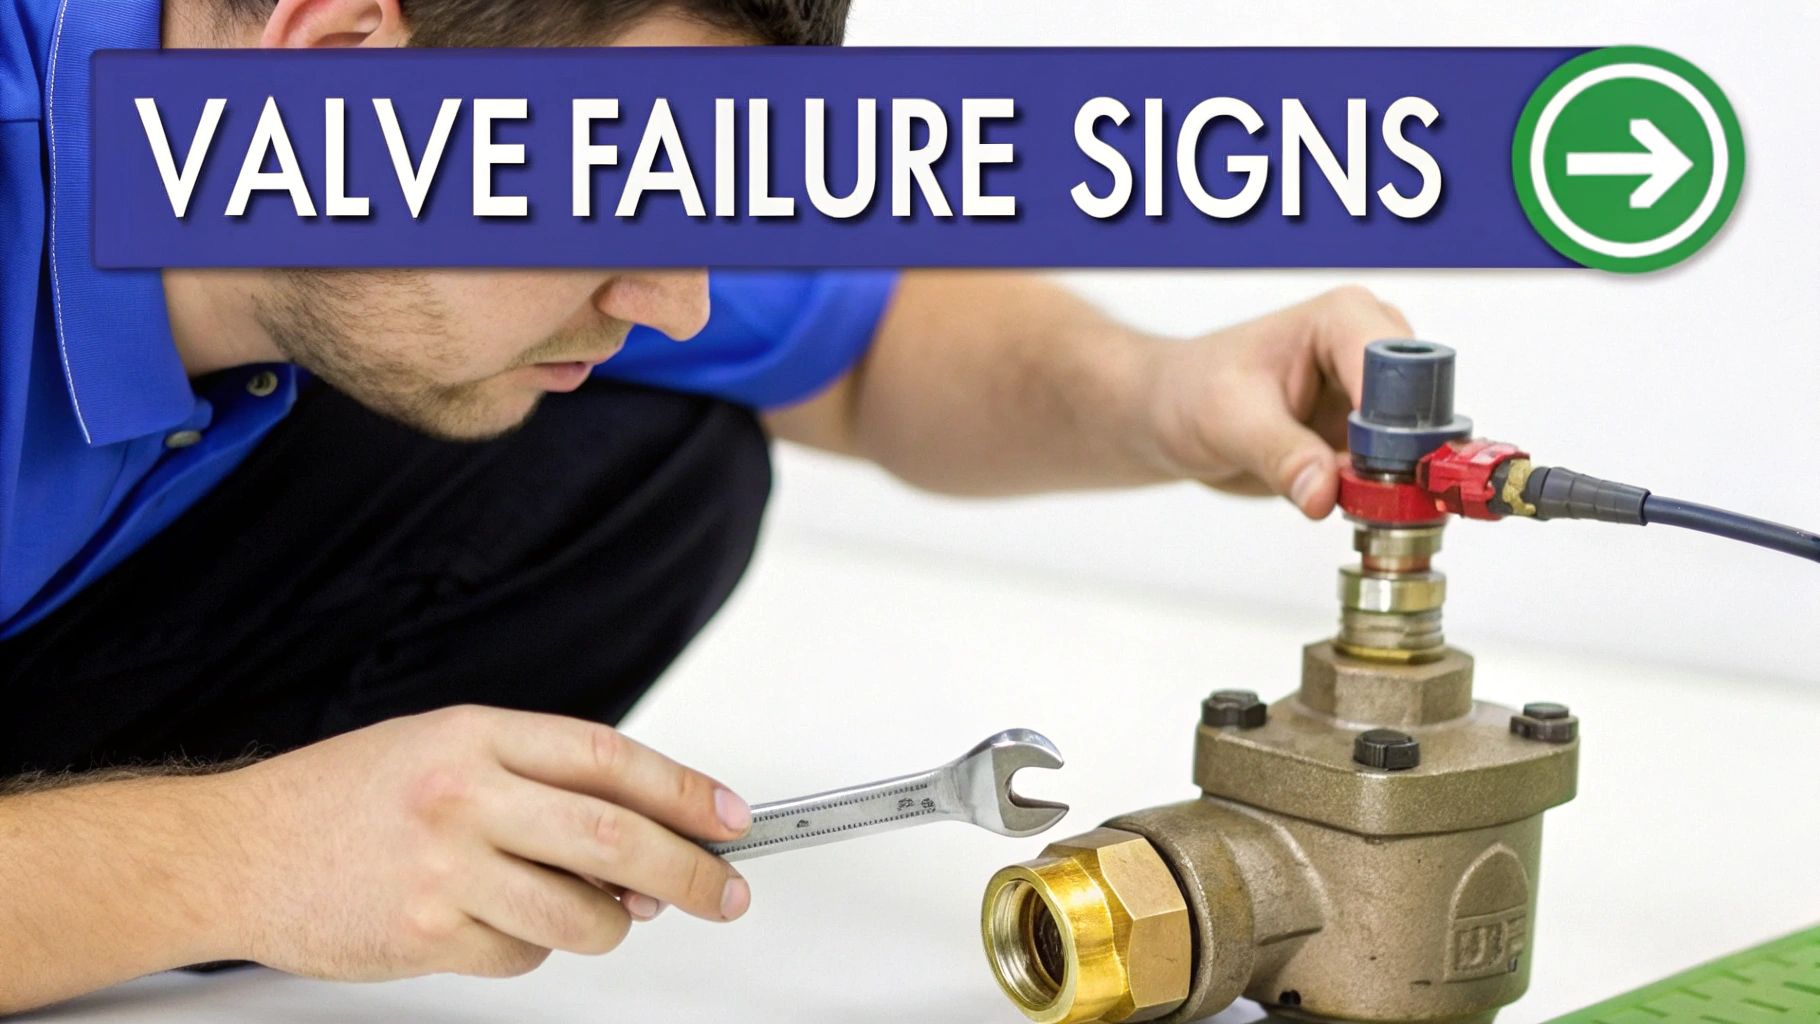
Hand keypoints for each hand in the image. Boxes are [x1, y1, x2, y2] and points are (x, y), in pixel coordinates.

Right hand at [213, 705, 752, 978]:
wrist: (235, 851)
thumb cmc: (344, 797)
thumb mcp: (444, 749)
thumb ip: (541, 784)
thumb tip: (643, 841)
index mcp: (477, 735)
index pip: (612, 758)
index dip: (686, 790)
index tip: (730, 819)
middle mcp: (465, 796)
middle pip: (616, 837)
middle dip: (690, 873)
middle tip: (726, 893)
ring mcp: (446, 868)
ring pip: (581, 914)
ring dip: (610, 925)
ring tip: (598, 914)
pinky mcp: (426, 935)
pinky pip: (522, 957)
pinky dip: (531, 950)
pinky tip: (494, 924)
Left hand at [1140, 285, 1412, 518]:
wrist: (1167, 413)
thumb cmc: (1188, 392)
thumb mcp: (1228, 422)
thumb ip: (1281, 455)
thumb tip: (1326, 493)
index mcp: (1345, 319)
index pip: (1400, 372)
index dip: (1396, 426)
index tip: (1375, 473)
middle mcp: (1371, 351)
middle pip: (1424, 412)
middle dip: (1403, 462)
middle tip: (1366, 498)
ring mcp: (1374, 397)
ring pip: (1420, 450)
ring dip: (1396, 488)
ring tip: (1355, 507)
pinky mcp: (1367, 439)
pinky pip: (1399, 476)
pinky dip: (1384, 500)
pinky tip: (1355, 511)